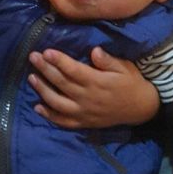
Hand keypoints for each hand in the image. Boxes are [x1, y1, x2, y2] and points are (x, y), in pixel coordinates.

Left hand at [27, 46, 159, 128]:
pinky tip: (37, 107)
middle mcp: (87, 98)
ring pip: (57, 102)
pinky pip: (63, 121)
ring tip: (31, 77)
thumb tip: (94, 51)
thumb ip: (108, 61)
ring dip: (42, 90)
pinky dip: (49, 116)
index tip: (46, 51)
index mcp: (97, 82)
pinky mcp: (83, 122)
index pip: (73, 70)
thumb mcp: (125, 68)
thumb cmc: (131, 83)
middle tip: (32, 57)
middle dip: (45, 69)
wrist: (141, 109)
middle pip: (61, 83)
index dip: (59, 61)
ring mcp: (84, 112)